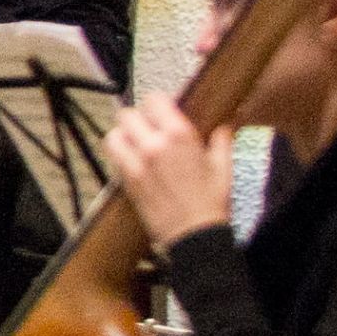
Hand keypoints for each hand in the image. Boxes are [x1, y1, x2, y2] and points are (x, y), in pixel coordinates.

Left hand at [109, 99, 229, 246]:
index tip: (162, 110)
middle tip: (148, 128)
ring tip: (135, 143)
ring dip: (123, 136)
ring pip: (114, 134)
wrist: (196, 235)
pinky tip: (131, 159)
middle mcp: (153, 145)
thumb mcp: (224, 167)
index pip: (154, 100)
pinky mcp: (126, 180)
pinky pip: (112, 156)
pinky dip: (118, 154)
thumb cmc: (211, 203)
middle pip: (128, 114)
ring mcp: (136, 162)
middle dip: (138, 119)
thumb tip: (223, 127)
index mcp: (179, 136)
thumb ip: (221, 141)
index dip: (158, 104)